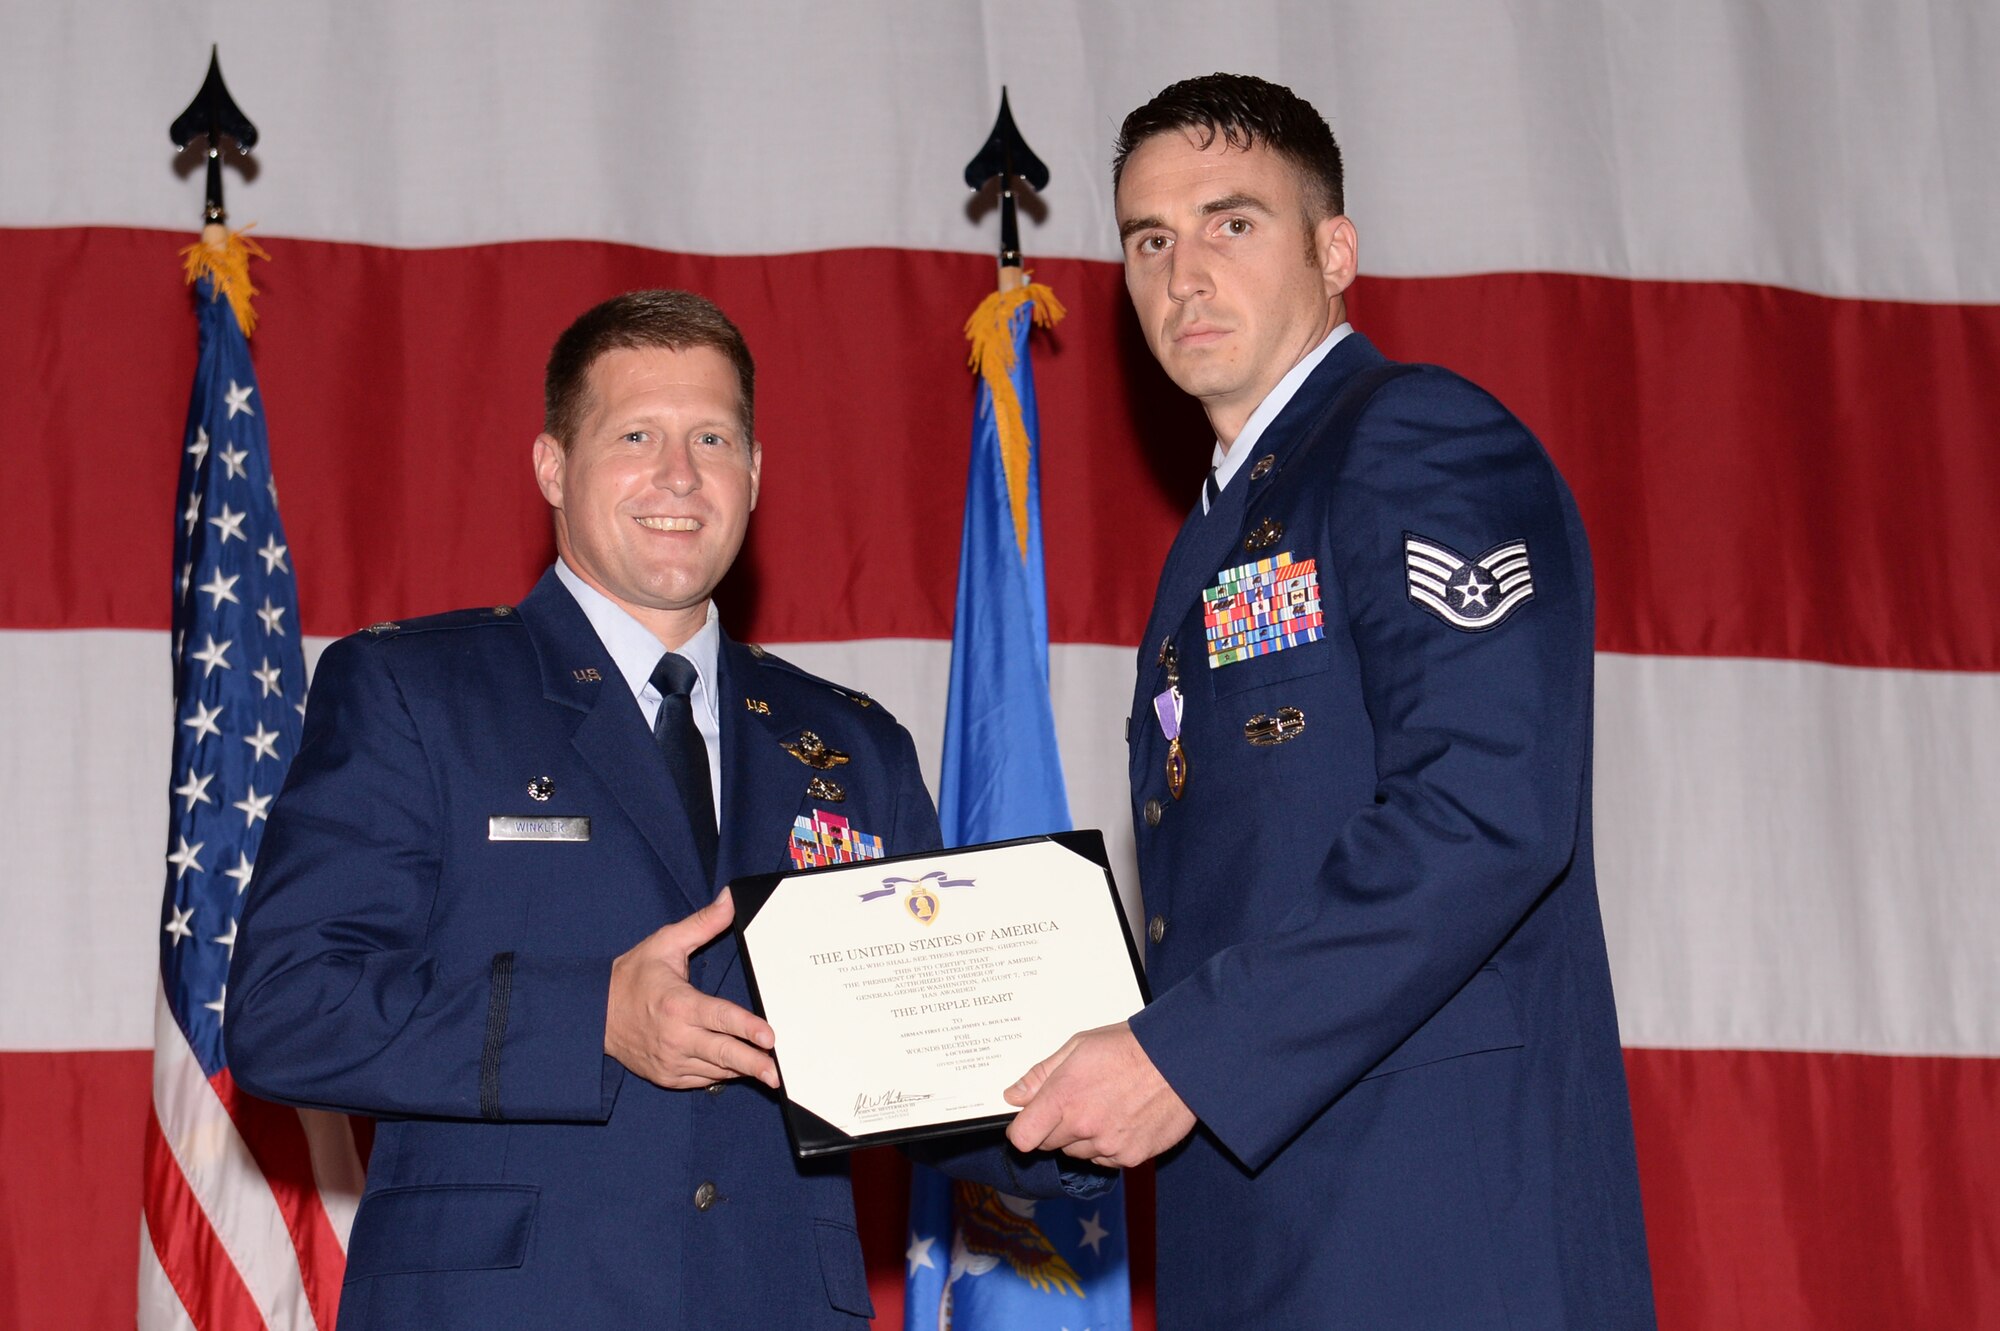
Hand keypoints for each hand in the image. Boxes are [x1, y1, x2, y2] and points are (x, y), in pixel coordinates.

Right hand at [604, 888, 778, 1089]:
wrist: (595, 1014)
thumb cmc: (633, 977)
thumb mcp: (666, 943)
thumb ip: (703, 924)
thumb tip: (730, 900)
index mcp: (678, 1004)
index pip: (720, 1017)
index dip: (747, 1028)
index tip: (769, 1036)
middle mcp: (676, 1037)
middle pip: (723, 1054)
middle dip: (754, 1064)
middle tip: (778, 1073)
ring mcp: (672, 1061)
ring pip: (717, 1070)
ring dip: (743, 1069)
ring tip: (770, 1073)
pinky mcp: (668, 1076)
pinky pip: (704, 1079)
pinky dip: (723, 1074)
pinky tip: (741, 1069)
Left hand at [1002, 1022, 1195, 1167]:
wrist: (1180, 1060)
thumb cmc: (1130, 1047)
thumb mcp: (1079, 1046)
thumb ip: (1041, 1075)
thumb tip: (1014, 1095)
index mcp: (1064, 1097)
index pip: (1022, 1137)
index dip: (1023, 1129)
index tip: (1030, 1120)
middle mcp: (1084, 1126)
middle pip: (1048, 1145)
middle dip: (1055, 1127)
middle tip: (1079, 1101)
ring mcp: (1108, 1145)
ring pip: (1078, 1153)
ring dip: (1083, 1137)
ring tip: (1107, 1106)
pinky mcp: (1131, 1157)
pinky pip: (1106, 1160)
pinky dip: (1109, 1146)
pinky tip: (1124, 1118)